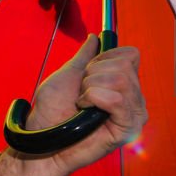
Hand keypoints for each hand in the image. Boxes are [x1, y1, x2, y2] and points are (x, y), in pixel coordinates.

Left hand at [24, 34, 146, 175]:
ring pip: (121, 80)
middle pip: (125, 66)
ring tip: (82, 103)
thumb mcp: (68, 74)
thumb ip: (84, 56)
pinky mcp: (127, 130)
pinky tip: (85, 109)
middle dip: (94, 74)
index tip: (86, 73)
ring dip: (91, 87)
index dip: (105, 58)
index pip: (130, 55)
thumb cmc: (52, 111)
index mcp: (122, 84)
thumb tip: (94, 38)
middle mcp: (132, 98)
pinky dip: (95, 98)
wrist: (42, 137)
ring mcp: (132, 115)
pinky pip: (117, 100)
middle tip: (81, 92)